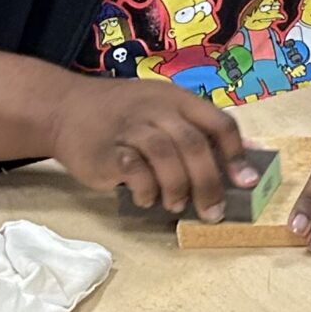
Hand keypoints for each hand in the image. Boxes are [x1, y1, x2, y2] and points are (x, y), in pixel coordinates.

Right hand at [50, 75, 253, 218]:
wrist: (64, 108)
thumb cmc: (125, 115)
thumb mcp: (163, 109)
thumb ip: (198, 131)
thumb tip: (246, 159)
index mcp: (178, 99)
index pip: (219, 123)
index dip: (237, 154)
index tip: (246, 183)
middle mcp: (157, 110)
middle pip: (193, 143)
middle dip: (209, 182)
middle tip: (213, 212)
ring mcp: (130, 128)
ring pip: (165, 154)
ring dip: (177, 186)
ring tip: (176, 204)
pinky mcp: (106, 150)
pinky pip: (132, 169)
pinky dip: (145, 188)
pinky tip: (146, 198)